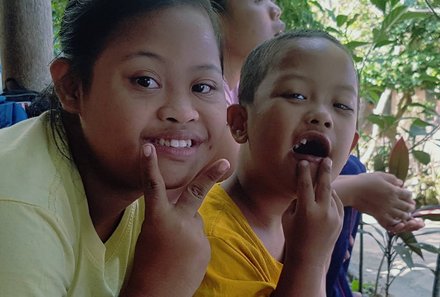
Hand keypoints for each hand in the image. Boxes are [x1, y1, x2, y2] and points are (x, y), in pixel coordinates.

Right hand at [122, 144, 229, 296]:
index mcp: (157, 219)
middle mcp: (180, 223)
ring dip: (187, 230)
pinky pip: (200, 238)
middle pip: (196, 193)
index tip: (148, 148)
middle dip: (212, 175)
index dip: (149, 166)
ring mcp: (196, 236)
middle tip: (225, 162)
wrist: (156, 295)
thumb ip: (171, 219)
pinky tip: (183, 259)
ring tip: (174, 252)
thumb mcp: (150, 235)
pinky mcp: (206, 248)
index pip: (153, 187)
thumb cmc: (146, 264)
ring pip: (195, 222)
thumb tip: (192, 214)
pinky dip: (192, 244)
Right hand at [282, 158, 343, 268]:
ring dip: (327, 186)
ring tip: (325, 176)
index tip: (303, 162)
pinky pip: (337, 204)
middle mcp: (322, 212)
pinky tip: (327, 194)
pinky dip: (332, 198)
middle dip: (325, 171)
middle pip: (325, 185)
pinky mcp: (340, 221)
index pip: (305, 185)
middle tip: (326, 159)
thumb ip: (296, 201)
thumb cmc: (293, 236)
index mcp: (306, 210)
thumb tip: (303, 188)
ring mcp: (333, 217)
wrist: (308, 259)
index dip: (304, 172)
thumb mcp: (288, 217)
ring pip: (331, 194)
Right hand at [338, 172, 422, 231]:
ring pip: (402, 216)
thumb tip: (401, 183)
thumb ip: (392, 178)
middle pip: (407, 207)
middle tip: (409, 206)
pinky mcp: (378, 215)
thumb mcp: (379, 175)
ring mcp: (385, 210)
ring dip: (405, 215)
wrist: (352, 190)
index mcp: (393, 190)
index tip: (407, 194)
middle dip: (410, 206)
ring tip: (404, 213)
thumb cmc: (364, 180)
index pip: (408, 194)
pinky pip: (390, 222)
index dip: (409, 195)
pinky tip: (394, 219)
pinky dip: (395, 222)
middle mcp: (392, 201)